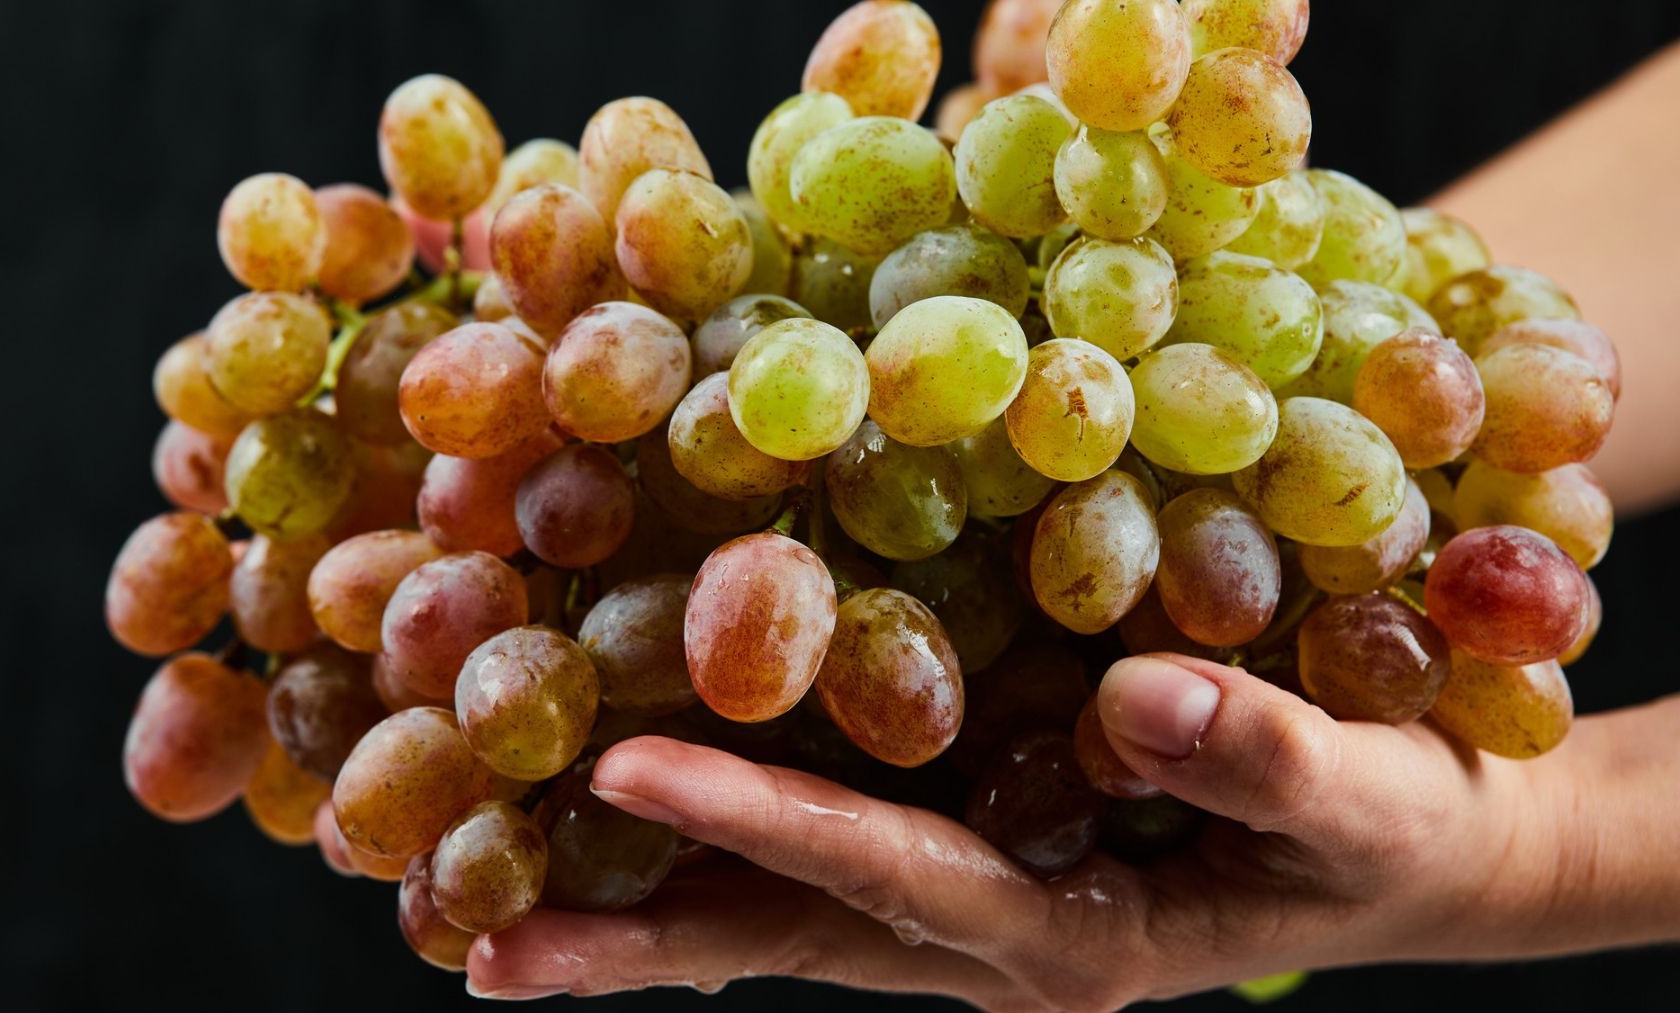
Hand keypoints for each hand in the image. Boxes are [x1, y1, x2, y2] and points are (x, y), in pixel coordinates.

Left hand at [466, 653, 1679, 1009]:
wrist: (1406, 841)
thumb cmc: (1394, 825)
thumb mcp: (1369, 802)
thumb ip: (1265, 761)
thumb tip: (1144, 700)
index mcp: (1066, 932)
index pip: (888, 878)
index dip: (763, 824)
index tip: (624, 770)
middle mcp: (980, 923)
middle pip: (785, 927)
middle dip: (634, 929)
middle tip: (468, 931)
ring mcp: (959, 884)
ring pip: (779, 900)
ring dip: (640, 896)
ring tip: (482, 894)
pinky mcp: (961, 824)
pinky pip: (823, 831)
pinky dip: (718, 820)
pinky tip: (622, 782)